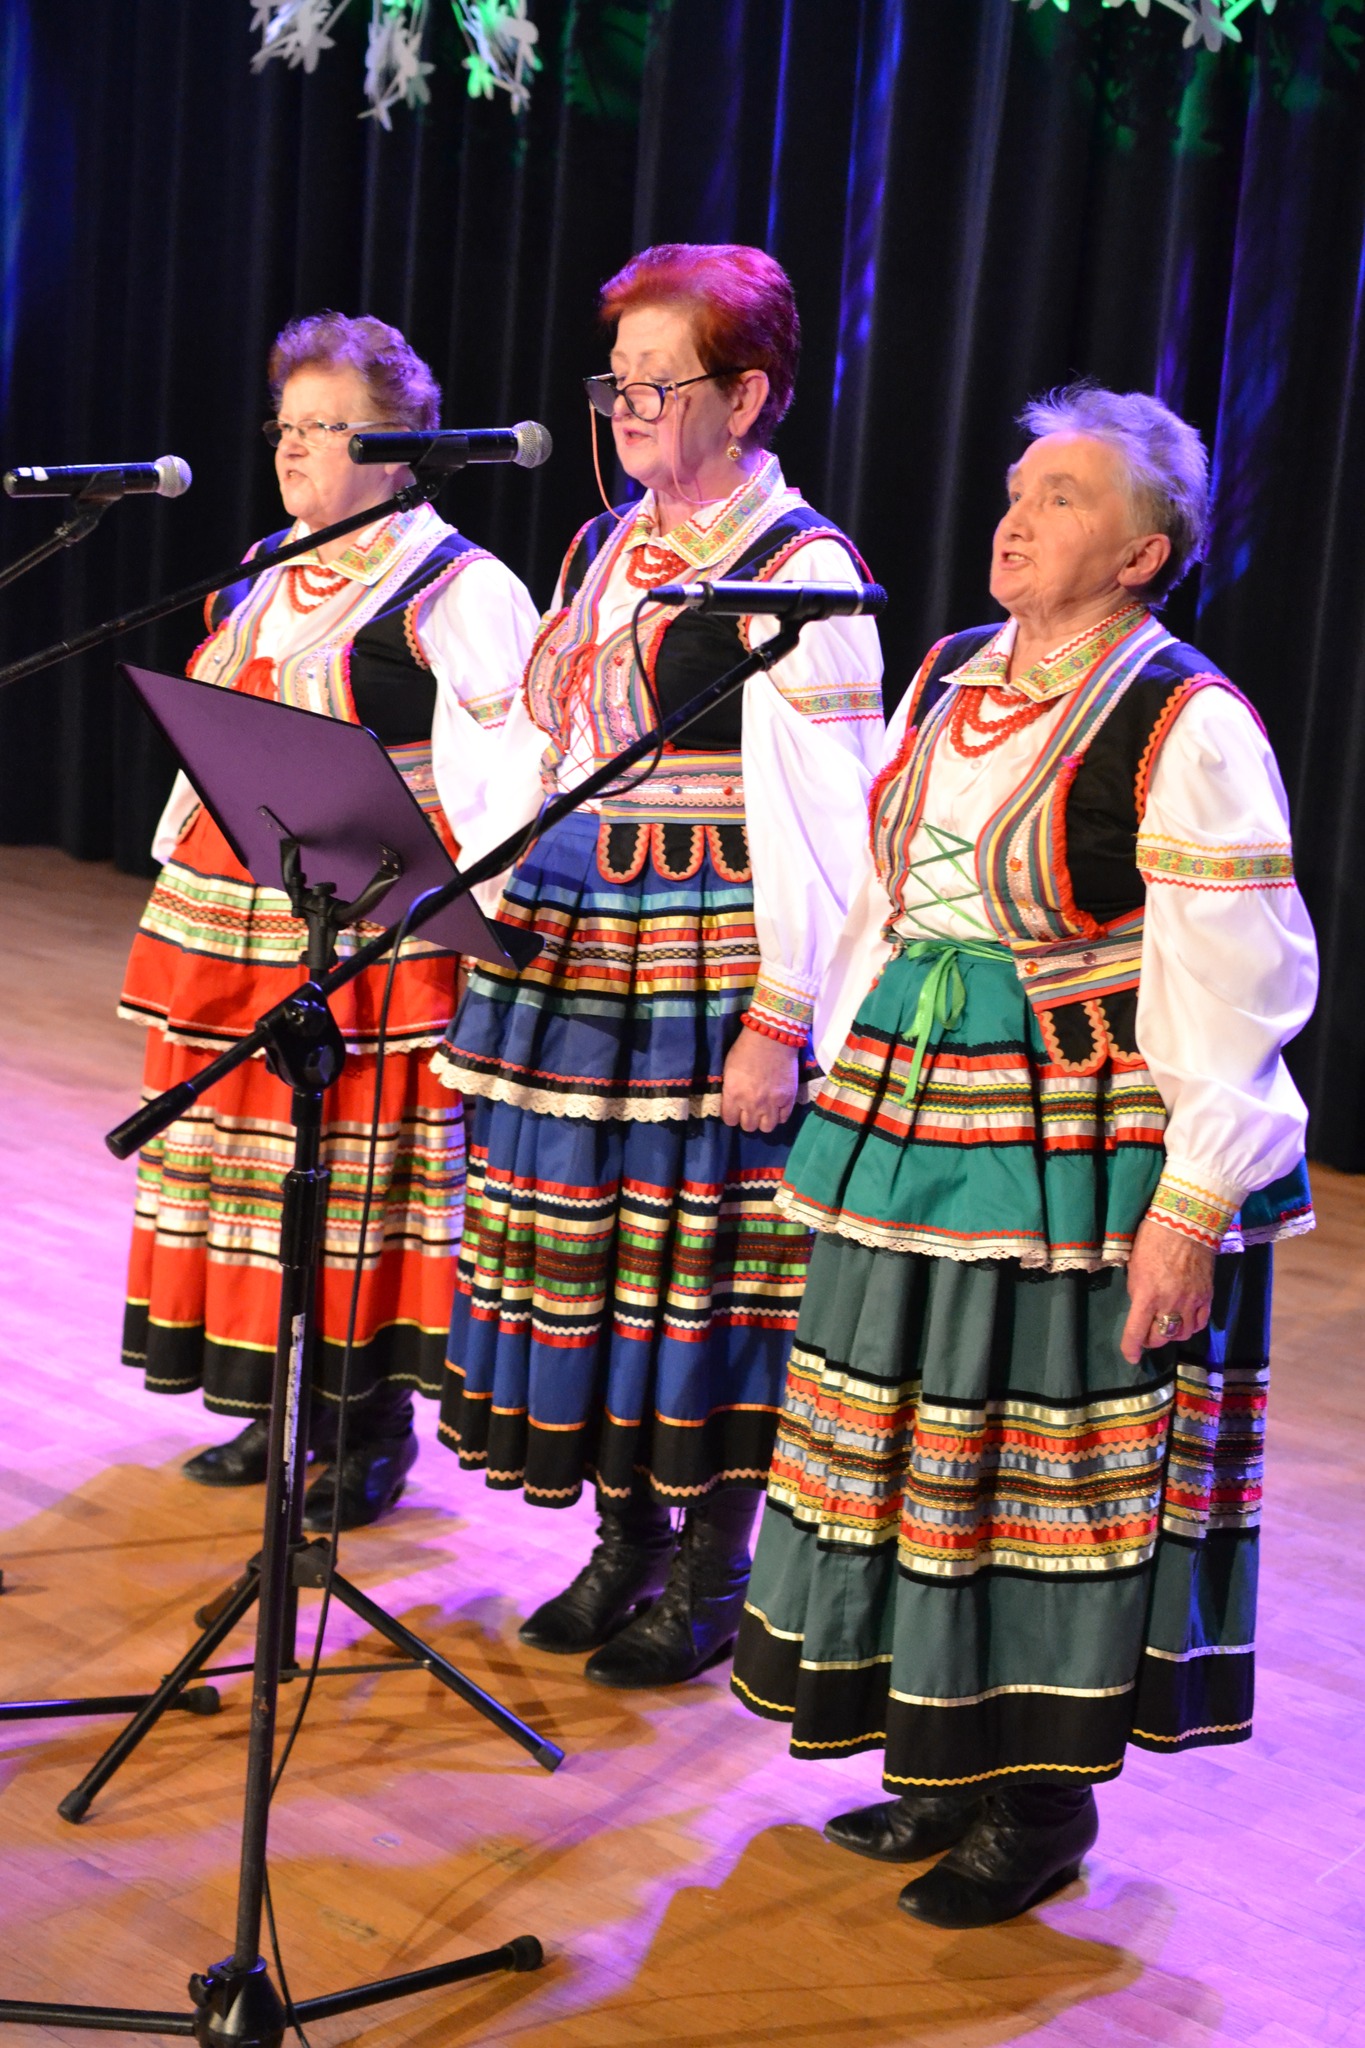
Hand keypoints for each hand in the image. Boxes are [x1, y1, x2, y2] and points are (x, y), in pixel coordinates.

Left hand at [721, 1027, 799, 1133]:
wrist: (772, 1037)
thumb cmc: (746, 1048)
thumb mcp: (728, 1070)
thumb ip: (730, 1090)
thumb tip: (731, 1103)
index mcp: (734, 1095)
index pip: (729, 1120)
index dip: (731, 1115)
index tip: (734, 1109)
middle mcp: (752, 1104)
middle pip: (748, 1127)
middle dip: (747, 1118)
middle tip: (749, 1108)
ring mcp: (772, 1103)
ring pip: (766, 1127)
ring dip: (763, 1120)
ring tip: (764, 1110)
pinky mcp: (788, 1099)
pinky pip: (783, 1119)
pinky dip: (779, 1115)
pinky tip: (776, 1106)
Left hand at [1120, 1215, 1216, 1364]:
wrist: (1186, 1223)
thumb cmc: (1152, 1239)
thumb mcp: (1135, 1267)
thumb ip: (1138, 1292)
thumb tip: (1141, 1307)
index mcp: (1147, 1296)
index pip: (1136, 1332)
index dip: (1131, 1348)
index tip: (1131, 1357)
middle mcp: (1170, 1304)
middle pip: (1160, 1338)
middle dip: (1150, 1339)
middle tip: (1146, 1332)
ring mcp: (1191, 1302)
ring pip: (1182, 1334)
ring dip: (1171, 1334)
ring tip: (1166, 1325)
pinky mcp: (1207, 1297)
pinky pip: (1200, 1323)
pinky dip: (1190, 1326)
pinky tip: (1185, 1320)